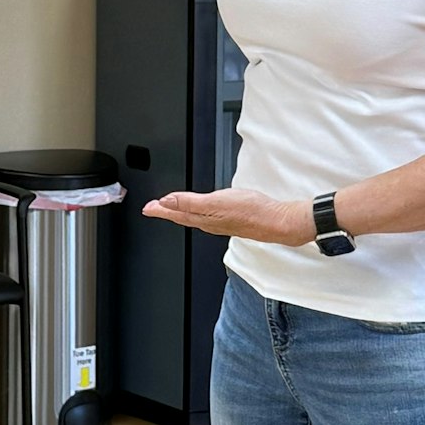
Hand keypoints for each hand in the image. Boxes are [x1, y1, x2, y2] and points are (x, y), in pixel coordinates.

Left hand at [143, 188, 314, 246]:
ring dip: (180, 213)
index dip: (160, 210)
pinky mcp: (232, 219)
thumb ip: (189, 202)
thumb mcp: (215, 202)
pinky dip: (197, 212)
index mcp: (203, 218)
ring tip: (170, 209)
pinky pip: (207, 217)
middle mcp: (210, 223)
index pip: (175, 214)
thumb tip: (166, 202)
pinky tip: (201, 211)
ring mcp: (221, 222)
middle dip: (166, 212)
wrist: (277, 221)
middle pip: (182, 217)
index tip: (147, 207)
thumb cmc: (251, 211)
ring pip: (194, 218)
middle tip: (153, 208)